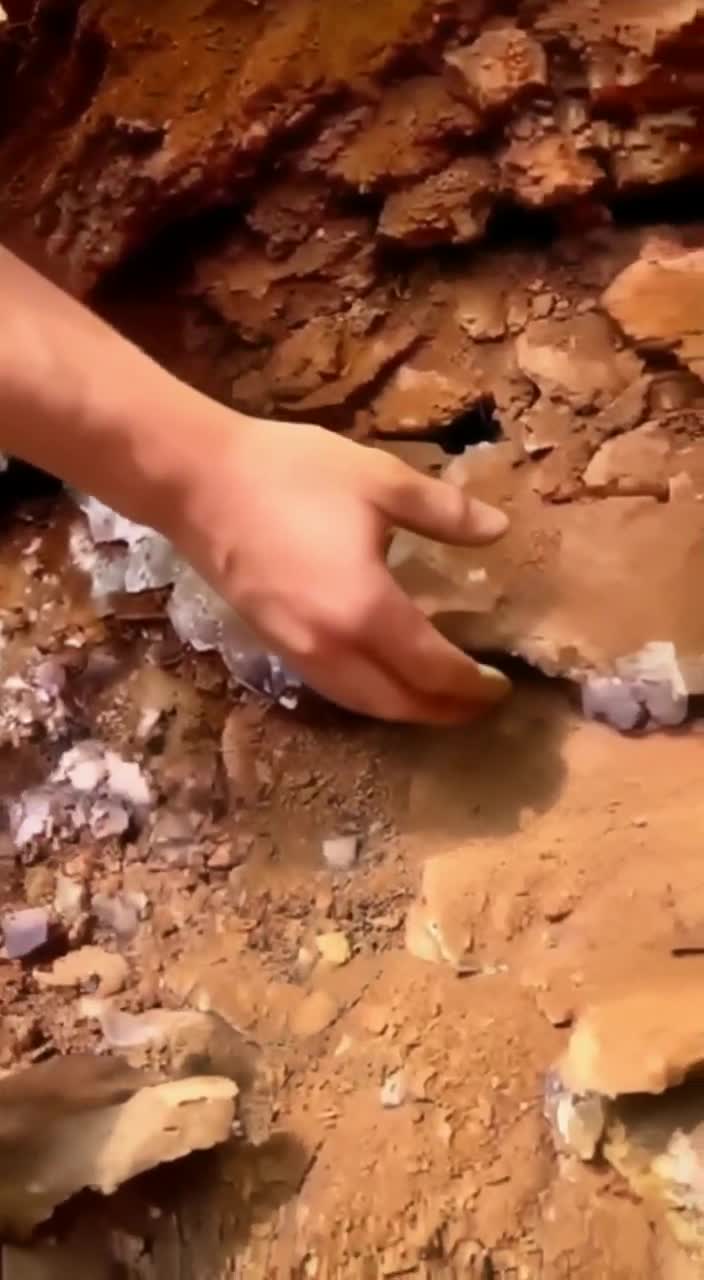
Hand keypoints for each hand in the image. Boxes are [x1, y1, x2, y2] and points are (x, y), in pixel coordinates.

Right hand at [172, 411, 509, 723]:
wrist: (198, 481)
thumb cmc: (291, 474)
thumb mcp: (380, 481)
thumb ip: (445, 512)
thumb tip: (499, 529)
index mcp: (367, 610)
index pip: (433, 670)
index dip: (472, 685)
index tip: (501, 685)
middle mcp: (333, 647)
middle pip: (399, 703)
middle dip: (444, 711)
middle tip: (478, 705)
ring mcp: (297, 652)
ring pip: (363, 704)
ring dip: (405, 711)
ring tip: (437, 701)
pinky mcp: (273, 645)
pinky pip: (332, 690)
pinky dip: (368, 697)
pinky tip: (381, 679)